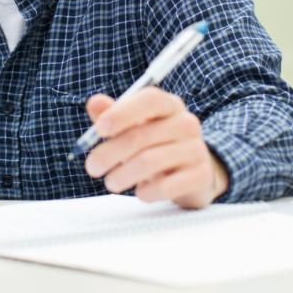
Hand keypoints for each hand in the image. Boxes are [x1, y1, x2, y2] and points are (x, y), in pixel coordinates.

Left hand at [83, 88, 228, 208]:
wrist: (192, 175)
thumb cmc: (155, 146)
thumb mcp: (134, 128)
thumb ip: (112, 115)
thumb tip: (94, 102)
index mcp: (169, 105)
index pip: (149, 100)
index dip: (122, 113)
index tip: (99, 129)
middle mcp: (186, 123)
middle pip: (141, 136)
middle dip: (109, 153)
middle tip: (92, 168)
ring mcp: (196, 150)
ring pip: (149, 162)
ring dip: (122, 175)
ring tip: (111, 182)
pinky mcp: (200, 176)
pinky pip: (165, 186)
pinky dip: (145, 192)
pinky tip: (140, 192)